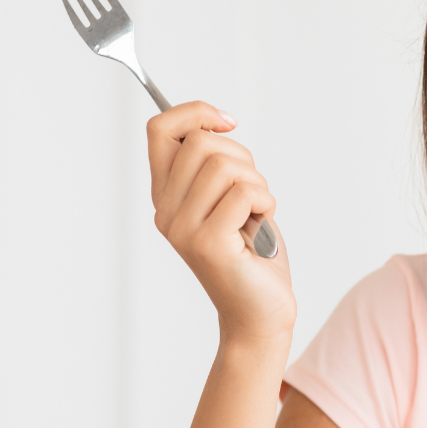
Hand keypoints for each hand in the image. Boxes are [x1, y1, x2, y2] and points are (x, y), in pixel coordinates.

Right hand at [147, 102, 295, 346]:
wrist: (260, 314)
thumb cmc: (253, 257)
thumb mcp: (231, 200)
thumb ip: (216, 167)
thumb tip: (215, 124)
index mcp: (167, 196)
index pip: (160, 130)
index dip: (196, 113)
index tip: (227, 122)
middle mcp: (166, 211)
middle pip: (201, 143)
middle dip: (242, 158)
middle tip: (254, 193)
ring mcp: (183, 228)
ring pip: (225, 167)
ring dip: (258, 184)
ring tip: (257, 214)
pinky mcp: (208, 244)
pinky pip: (245, 194)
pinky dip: (266, 203)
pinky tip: (262, 226)